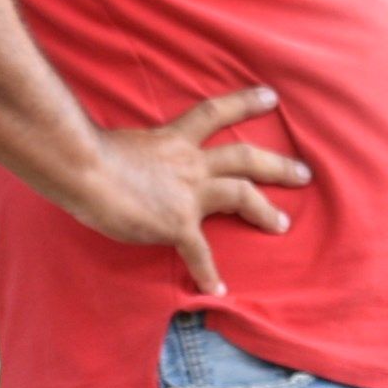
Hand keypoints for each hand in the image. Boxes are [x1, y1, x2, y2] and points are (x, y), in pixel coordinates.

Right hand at [63, 88, 311, 294]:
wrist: (84, 168)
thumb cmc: (88, 154)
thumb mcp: (121, 143)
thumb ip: (138, 154)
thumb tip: (127, 164)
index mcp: (173, 140)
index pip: (215, 113)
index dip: (245, 103)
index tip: (270, 98)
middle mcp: (189, 162)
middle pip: (244, 157)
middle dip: (277, 165)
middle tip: (304, 172)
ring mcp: (187, 192)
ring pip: (241, 193)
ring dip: (266, 210)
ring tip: (284, 223)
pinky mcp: (177, 223)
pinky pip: (199, 252)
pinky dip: (208, 272)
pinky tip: (216, 289)